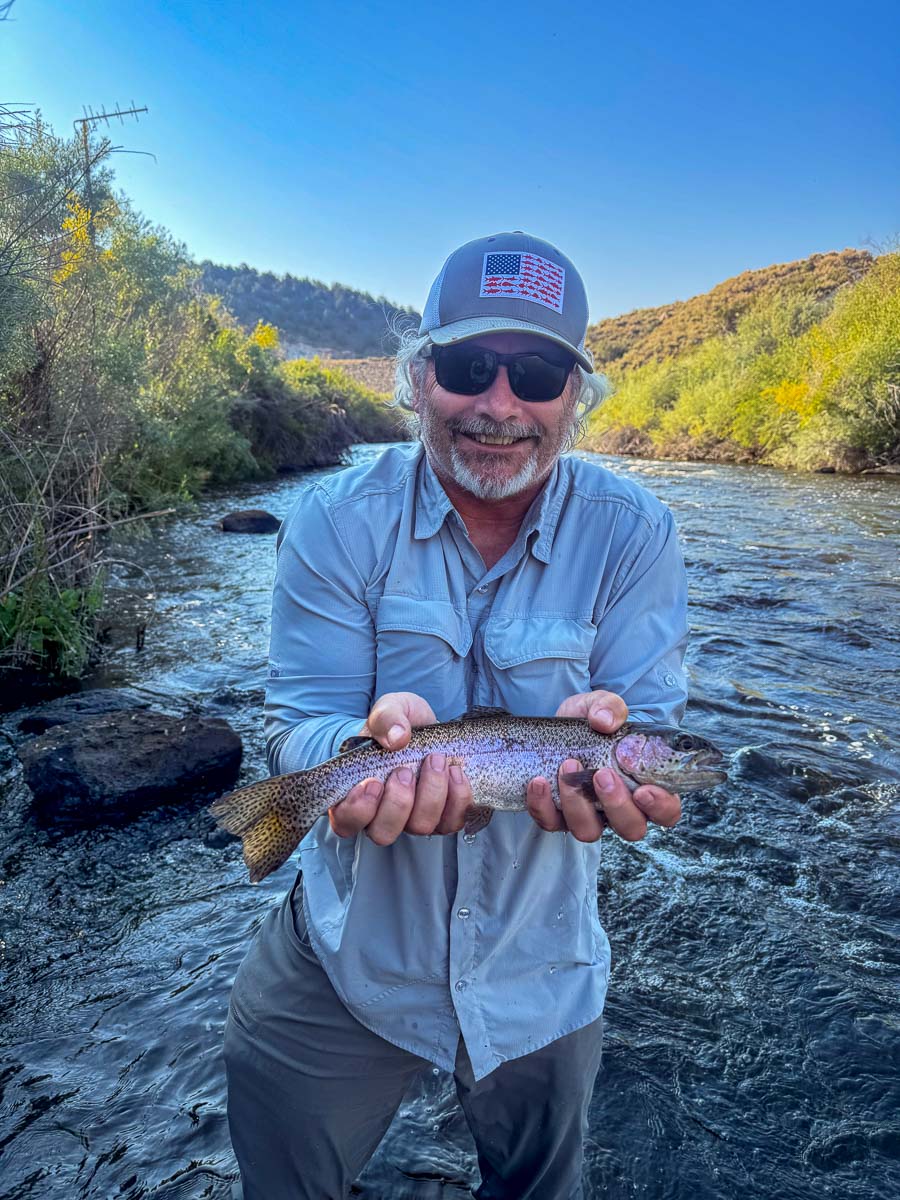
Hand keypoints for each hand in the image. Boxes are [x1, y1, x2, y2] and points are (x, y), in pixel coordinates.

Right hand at [329, 692, 472, 843]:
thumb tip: (397, 738)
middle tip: (404, 771)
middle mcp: (382, 815)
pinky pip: (452, 821)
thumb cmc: (398, 724)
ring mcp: (414, 819)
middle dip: (398, 802)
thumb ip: (386, 718)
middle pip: (383, 832)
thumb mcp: (389, 709)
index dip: (357, 811)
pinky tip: (455, 771)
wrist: (428, 727)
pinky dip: (457, 798)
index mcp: (357, 794)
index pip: (345, 822)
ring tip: (436, 761)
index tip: (372, 782)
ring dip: (431, 794)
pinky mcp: (444, 817)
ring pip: (420, 827)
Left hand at [525, 689, 681, 841]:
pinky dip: (542, 805)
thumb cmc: (592, 720)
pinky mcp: (557, 816)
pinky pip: (551, 822)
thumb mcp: (602, 705)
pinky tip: (539, 781)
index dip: (660, 807)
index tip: (644, 790)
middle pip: (631, 828)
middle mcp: (621, 808)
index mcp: (645, 786)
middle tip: (602, 774)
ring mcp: (589, 816)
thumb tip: (604, 720)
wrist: (559, 725)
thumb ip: (610, 707)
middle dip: (617, 805)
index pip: (667, 811)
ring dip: (577, 803)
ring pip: (589, 831)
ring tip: (568, 765)